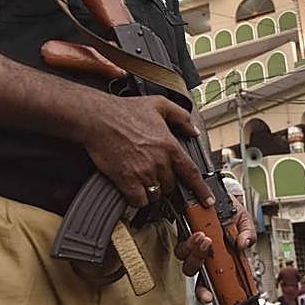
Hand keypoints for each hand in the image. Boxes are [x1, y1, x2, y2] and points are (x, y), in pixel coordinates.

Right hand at [80, 94, 215, 209]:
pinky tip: (131, 189)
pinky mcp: (126, 180)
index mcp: (170, 146)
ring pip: (156, 194)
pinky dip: (136, 199)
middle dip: (164, 182)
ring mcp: (143, 173)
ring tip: (140, 177)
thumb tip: (194, 131)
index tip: (207, 201)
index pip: (192, 173)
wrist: (98, 118)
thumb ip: (181, 117)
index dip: (201, 190)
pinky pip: (138, 201)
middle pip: (171, 186)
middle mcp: (160, 162)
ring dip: (151, 190)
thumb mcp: (159, 104)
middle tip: (152, 171)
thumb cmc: (124, 110)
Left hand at [190, 199, 256, 304]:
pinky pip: (180, 244)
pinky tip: (198, 231)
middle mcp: (205, 257)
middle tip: (209, 252)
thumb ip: (248, 234)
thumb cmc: (231, 211)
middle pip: (196, 274)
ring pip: (186, 259)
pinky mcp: (182, 234)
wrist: (219, 194)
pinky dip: (188, 240)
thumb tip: (244, 245)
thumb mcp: (244, 222)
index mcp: (221, 260)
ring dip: (194, 251)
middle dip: (200, 267)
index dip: (208, 293)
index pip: (214, 282)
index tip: (210, 297)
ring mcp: (192, 246)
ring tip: (204, 237)